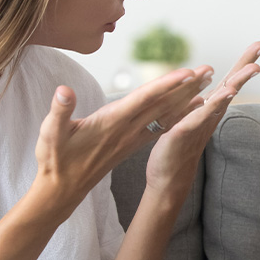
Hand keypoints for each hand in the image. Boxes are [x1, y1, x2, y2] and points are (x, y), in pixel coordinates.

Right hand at [33, 63, 227, 218]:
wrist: (62, 189)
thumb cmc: (54, 159)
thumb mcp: (50, 133)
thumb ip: (59, 111)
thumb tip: (63, 91)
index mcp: (111, 122)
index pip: (143, 100)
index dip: (165, 85)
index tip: (186, 73)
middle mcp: (127, 130)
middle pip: (162, 104)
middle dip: (186, 86)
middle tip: (209, 70)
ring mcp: (131, 137)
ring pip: (165, 114)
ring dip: (187, 97)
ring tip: (207, 82)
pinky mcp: (131, 143)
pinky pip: (161, 125)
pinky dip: (178, 113)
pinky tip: (191, 106)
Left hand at [144, 41, 259, 195]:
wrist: (168, 179)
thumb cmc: (178, 150)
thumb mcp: (189, 121)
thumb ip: (200, 106)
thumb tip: (205, 91)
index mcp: (209, 109)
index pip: (228, 82)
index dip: (243, 63)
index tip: (259, 45)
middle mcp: (210, 115)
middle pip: (231, 86)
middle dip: (245, 66)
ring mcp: (199, 124)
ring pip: (221, 100)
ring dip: (237, 83)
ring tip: (253, 68)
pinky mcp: (184, 133)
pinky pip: (199, 117)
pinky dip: (212, 105)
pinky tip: (223, 94)